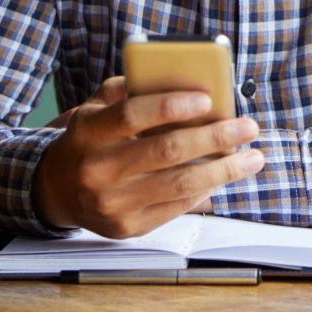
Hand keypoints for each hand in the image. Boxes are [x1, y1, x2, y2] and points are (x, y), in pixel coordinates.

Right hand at [32, 76, 263, 237]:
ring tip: (253, 157)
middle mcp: (96, 170)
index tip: (208, 99)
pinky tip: (225, 175)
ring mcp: (112, 204)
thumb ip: (131, 90)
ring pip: (180, 184)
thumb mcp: (97, 107)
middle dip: (215, 137)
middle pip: (166, 151)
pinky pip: (178, 206)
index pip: (132, 114)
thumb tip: (186, 83)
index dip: (172, 106)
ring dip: (224, 170)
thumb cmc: (91, 138)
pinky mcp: (128, 228)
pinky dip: (207, 189)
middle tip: (248, 127)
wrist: (57, 189)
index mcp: (87, 132)